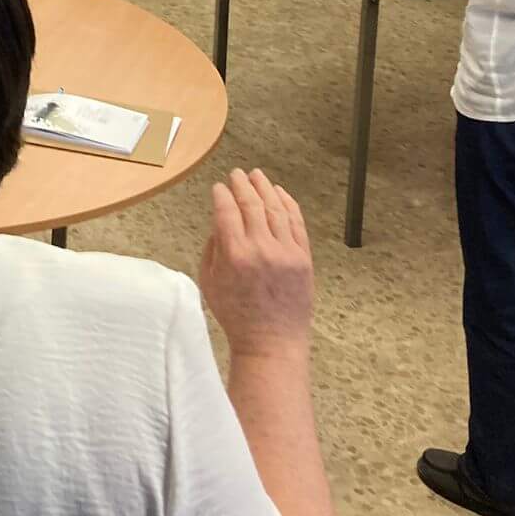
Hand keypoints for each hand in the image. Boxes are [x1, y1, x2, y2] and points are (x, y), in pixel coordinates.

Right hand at [198, 169, 313, 363]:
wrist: (272, 342)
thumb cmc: (236, 316)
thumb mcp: (210, 282)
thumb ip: (213, 248)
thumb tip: (220, 222)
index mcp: (234, 254)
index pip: (226, 211)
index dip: (221, 195)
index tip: (218, 187)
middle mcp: (261, 248)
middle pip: (251, 204)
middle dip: (242, 185)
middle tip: (236, 173)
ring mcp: (286, 252)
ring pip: (275, 209)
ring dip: (265, 188)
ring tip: (257, 176)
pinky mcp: (304, 258)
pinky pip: (296, 223)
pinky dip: (288, 204)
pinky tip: (280, 193)